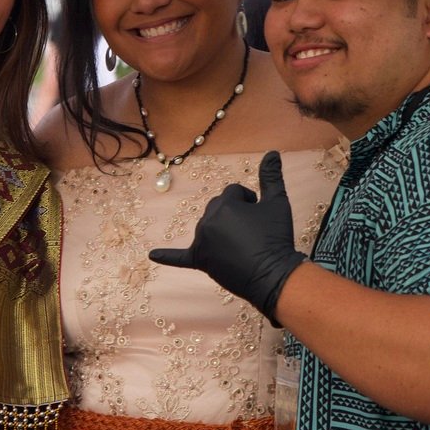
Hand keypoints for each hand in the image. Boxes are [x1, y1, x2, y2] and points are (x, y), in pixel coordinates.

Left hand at [149, 150, 306, 322]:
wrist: (274, 277)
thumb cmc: (276, 238)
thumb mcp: (277, 203)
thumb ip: (271, 177)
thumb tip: (272, 152)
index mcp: (224, 204)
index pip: (234, 191)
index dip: (250, 200)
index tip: (262, 216)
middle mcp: (208, 221)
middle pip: (218, 206)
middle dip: (236, 213)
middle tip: (255, 231)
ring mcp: (202, 243)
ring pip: (207, 225)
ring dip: (221, 229)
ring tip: (242, 244)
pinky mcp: (200, 262)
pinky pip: (179, 258)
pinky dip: (167, 256)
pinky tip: (152, 255)